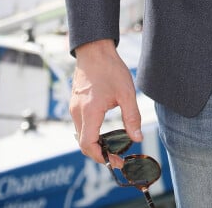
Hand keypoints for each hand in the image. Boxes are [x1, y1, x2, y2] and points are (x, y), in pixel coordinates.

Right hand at [71, 39, 142, 164]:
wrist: (94, 49)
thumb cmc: (110, 68)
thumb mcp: (126, 93)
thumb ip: (132, 117)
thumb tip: (137, 139)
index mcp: (89, 111)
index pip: (88, 145)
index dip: (101, 157)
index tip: (115, 161)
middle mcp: (77, 112)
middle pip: (83, 144)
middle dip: (99, 154)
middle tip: (117, 157)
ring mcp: (74, 107)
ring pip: (81, 135)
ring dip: (95, 144)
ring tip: (113, 147)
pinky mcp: (75, 103)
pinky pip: (81, 125)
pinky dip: (91, 133)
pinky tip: (104, 131)